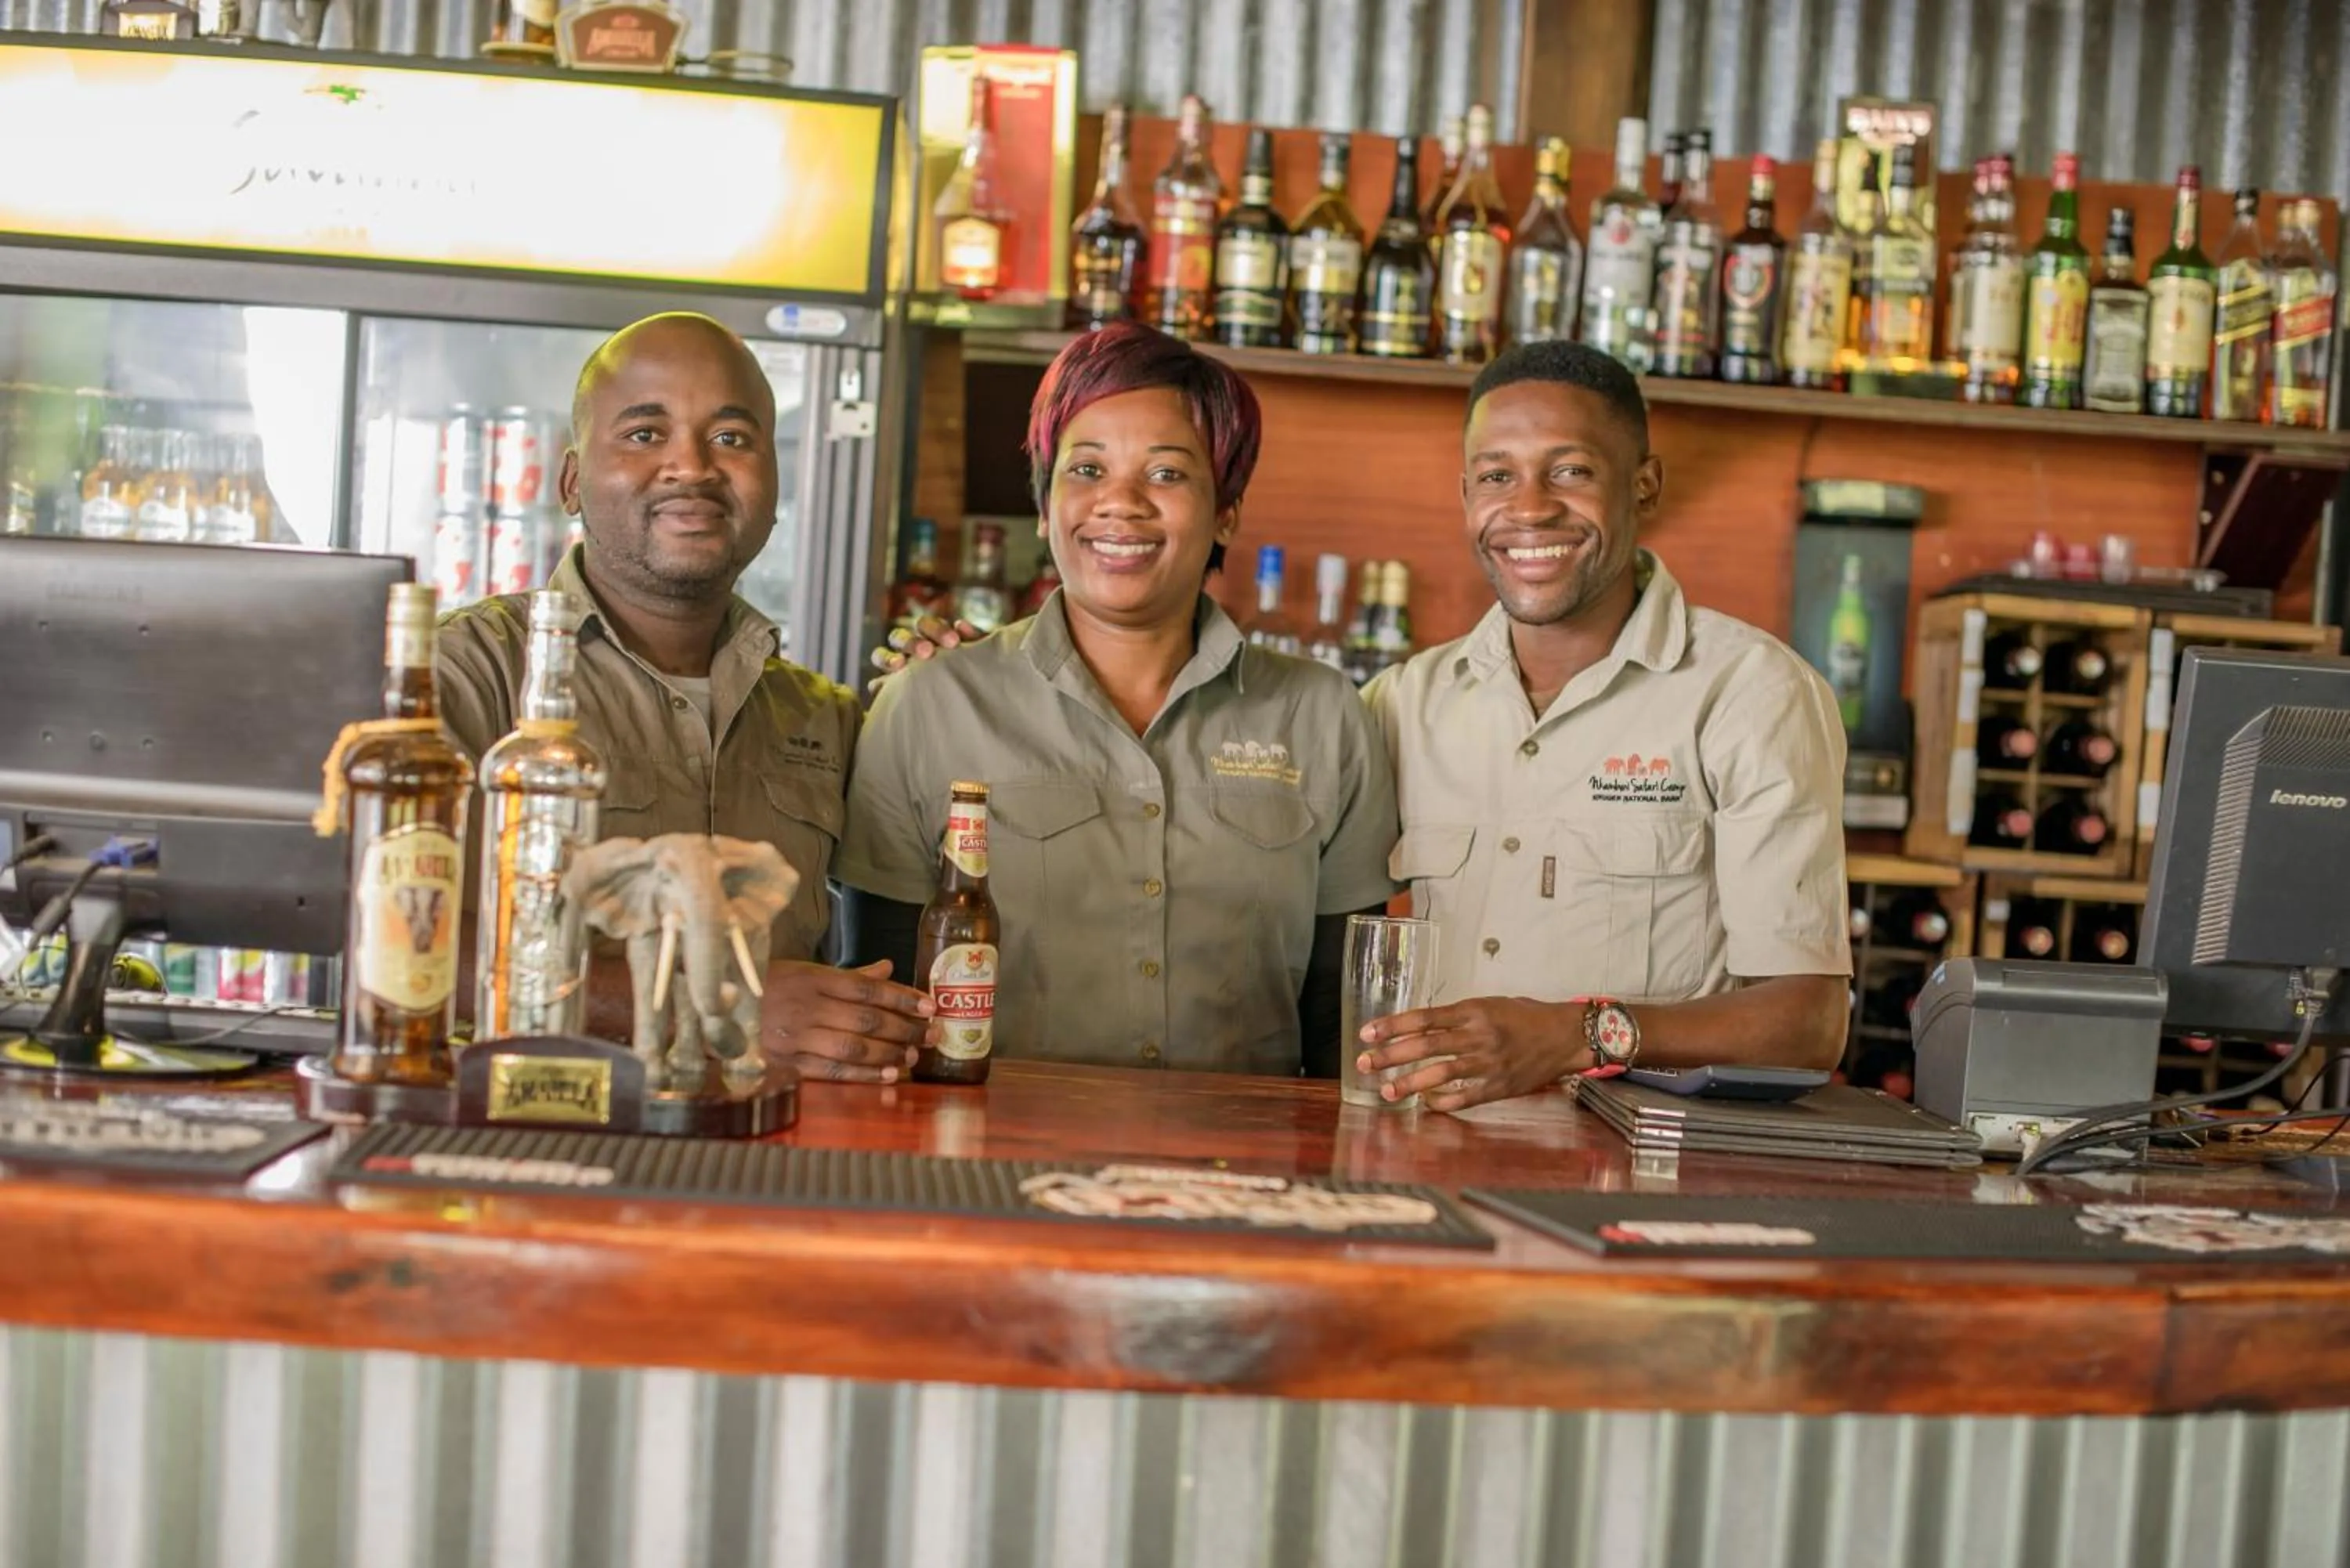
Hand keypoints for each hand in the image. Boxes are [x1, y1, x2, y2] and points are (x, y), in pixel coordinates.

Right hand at [762, 959, 936, 1083]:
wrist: (720, 1010)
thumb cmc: (768, 986)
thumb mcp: (804, 971)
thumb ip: (849, 975)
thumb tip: (889, 968)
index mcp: (813, 979)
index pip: (866, 988)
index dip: (901, 997)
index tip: (929, 1006)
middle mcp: (806, 1007)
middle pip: (865, 1019)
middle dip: (905, 1029)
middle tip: (933, 1034)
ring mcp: (797, 1038)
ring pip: (852, 1047)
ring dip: (888, 1054)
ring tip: (914, 1056)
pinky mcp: (788, 1063)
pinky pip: (832, 1071)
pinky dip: (863, 1075)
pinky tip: (888, 1075)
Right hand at [866, 615, 984, 693]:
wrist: (977, 707)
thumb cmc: (978, 674)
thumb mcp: (981, 656)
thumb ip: (975, 640)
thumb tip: (961, 625)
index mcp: (930, 637)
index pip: (926, 625)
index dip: (937, 630)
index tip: (954, 642)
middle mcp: (909, 650)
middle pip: (900, 636)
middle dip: (913, 642)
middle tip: (927, 653)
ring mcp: (896, 669)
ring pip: (881, 655)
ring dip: (888, 657)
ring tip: (899, 666)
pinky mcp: (889, 691)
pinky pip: (877, 685)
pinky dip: (879, 684)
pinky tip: (884, 688)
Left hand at [1355, 997, 1586, 1112]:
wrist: (1564, 1036)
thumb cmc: (1525, 1016)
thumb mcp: (1489, 1005)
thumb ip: (1457, 1017)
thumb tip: (1421, 1028)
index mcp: (1473, 1011)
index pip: (1423, 1018)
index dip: (1392, 1026)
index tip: (1367, 1033)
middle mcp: (1478, 1036)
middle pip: (1425, 1046)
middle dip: (1390, 1055)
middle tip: (1363, 1063)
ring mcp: (1488, 1064)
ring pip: (1440, 1074)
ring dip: (1409, 1083)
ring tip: (1386, 1090)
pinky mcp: (1499, 1087)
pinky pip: (1464, 1097)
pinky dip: (1442, 1102)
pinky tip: (1425, 1103)